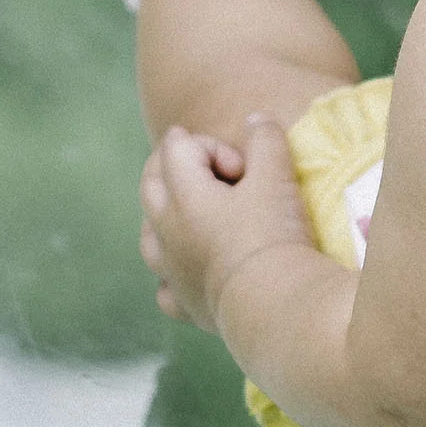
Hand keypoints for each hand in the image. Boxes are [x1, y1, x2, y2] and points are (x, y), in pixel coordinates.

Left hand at [139, 115, 316, 332]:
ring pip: (148, 237)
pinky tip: (186, 273)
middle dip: (168, 165)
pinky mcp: (185, 305)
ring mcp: (171, 271)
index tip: (243, 164)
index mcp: (184, 196)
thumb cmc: (273, 236)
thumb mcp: (277, 177)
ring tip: (180, 214)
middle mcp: (166, 231)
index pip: (179, 149)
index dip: (211, 145)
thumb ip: (266, 140)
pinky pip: (164, 289)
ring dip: (160, 218)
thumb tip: (255, 119)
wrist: (273, 307)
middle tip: (194, 160)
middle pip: (151, 185)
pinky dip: (170, 276)